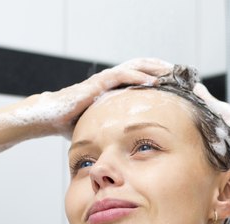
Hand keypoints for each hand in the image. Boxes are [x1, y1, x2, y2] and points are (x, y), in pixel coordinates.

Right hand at [12, 58, 173, 137]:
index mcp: (113, 90)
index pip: (140, 78)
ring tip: (173, 72)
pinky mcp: (96, 83)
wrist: (47, 118)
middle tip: (182, 74)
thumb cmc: (68, 123)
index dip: (158, 78)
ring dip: (154, 68)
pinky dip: (138, 76)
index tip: (177, 84)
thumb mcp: (98, 128)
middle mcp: (110, 82)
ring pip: (134, 67)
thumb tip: (126, 152)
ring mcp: (103, 80)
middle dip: (162, 69)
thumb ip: (113, 132)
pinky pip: (120, 75)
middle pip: (141, 68)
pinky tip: (153, 80)